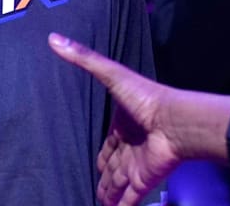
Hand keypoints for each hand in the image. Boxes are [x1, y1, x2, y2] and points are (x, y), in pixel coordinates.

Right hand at [48, 33, 180, 205]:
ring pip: (118, 184)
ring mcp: (136, 166)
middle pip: (112, 165)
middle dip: (104, 175)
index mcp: (122, 125)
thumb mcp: (111, 74)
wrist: (176, 123)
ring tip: (98, 201)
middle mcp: (130, 147)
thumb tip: (53, 38)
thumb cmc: (146, 97)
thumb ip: (84, 58)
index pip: (108, 143)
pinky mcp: (142, 182)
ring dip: (108, 193)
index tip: (94, 160)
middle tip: (93, 185)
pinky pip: (128, 200)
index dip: (101, 152)